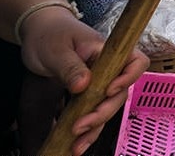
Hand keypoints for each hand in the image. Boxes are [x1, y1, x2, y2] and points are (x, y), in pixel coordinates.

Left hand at [18, 10, 148, 154]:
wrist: (38, 31)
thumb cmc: (49, 34)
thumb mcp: (56, 50)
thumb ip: (70, 67)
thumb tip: (84, 85)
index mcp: (107, 51)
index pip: (135, 62)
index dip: (128, 78)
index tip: (108, 90)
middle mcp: (108, 68)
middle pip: (119, 94)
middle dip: (102, 113)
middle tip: (79, 127)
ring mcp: (98, 82)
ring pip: (106, 108)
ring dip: (94, 129)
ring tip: (76, 146)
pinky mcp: (86, 94)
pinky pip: (91, 113)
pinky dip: (85, 130)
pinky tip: (73, 144)